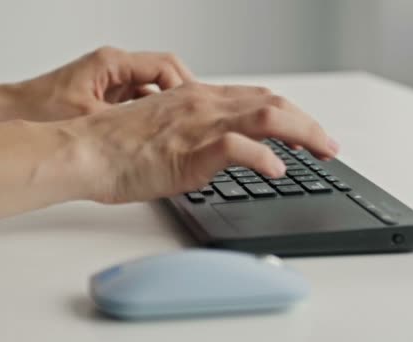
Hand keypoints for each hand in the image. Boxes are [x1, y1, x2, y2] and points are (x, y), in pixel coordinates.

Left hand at [5, 46, 193, 120]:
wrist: (9, 114)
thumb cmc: (39, 109)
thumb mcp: (92, 117)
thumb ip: (129, 120)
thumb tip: (159, 130)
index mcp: (113, 64)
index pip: (165, 66)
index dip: (186, 86)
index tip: (195, 107)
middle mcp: (113, 69)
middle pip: (163, 75)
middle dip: (181, 97)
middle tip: (193, 121)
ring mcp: (110, 83)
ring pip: (152, 89)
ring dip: (166, 108)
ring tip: (178, 130)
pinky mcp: (105, 97)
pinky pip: (138, 102)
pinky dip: (150, 115)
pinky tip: (155, 136)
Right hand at [67, 82, 339, 203]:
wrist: (85, 150)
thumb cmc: (116, 145)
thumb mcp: (164, 129)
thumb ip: (194, 132)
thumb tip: (216, 146)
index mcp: (198, 98)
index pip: (257, 98)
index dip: (290, 113)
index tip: (307, 131)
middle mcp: (204, 104)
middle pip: (273, 103)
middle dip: (309, 124)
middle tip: (327, 145)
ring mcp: (199, 125)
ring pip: (267, 117)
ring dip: (303, 133)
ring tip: (321, 152)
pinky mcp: (191, 150)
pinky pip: (239, 148)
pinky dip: (265, 159)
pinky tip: (277, 172)